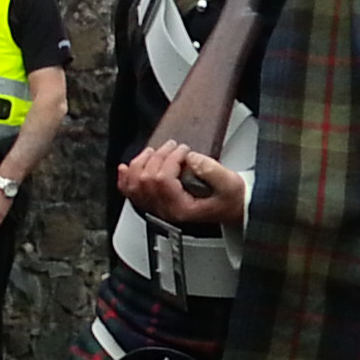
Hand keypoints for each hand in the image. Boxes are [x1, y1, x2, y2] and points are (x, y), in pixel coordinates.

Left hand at [117, 140, 242, 228]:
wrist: (233, 208)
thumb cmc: (231, 199)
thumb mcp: (230, 184)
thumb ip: (211, 170)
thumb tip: (190, 158)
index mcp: (182, 209)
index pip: (163, 180)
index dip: (170, 159)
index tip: (184, 150)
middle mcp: (166, 211)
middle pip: (146, 180)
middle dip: (158, 157)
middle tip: (173, 147)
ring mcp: (158, 207)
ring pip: (135, 186)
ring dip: (141, 164)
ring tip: (154, 152)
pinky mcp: (156, 202)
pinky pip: (132, 193)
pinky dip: (126, 178)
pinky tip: (125, 168)